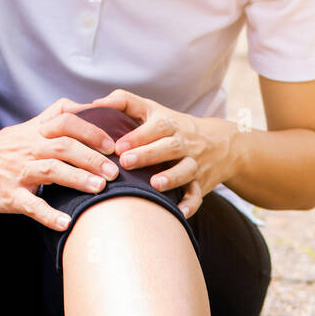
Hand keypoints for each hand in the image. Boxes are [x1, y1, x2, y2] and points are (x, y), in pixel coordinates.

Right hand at [0, 98, 118, 228]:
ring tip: (99, 189)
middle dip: (92, 158)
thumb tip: (89, 108)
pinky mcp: (7, 194)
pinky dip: (48, 214)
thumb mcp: (28, 128)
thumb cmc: (0, 148)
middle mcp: (29, 148)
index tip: (113, 144)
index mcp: (36, 132)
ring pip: (51, 170)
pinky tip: (65, 223)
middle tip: (114, 171)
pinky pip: (30, 204)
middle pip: (65, 146)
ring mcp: (18, 171)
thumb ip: (56, 118)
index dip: (92, 130)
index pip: (67, 121)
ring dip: (77, 179)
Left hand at [92, 89, 238, 217]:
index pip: (156, 127)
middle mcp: (183, 143)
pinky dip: (190, 204)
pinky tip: (178, 213)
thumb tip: (93, 103)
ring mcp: (194, 164)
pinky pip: (198, 195)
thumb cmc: (173, 127)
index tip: (118, 145)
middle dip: (148, 154)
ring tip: (154, 185)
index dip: (138, 135)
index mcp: (169, 125)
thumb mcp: (153, 110)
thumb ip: (124, 102)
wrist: (221, 143)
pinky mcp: (201, 184)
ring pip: (186, 169)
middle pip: (170, 146)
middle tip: (125, 162)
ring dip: (172, 177)